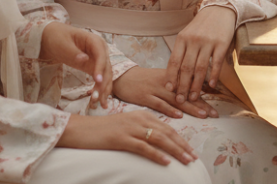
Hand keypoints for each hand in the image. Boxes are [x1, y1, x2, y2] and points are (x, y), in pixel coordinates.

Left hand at [41, 22, 111, 108]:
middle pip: (106, 68)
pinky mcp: (92, 68)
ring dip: (104, 90)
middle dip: (103, 84)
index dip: (100, 68)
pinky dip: (99, 90)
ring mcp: (97, 60)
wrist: (52, 38)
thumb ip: (73, 52)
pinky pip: (99, 80)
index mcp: (95, 41)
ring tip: (99, 104)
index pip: (101, 55)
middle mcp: (100, 51)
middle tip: (96, 99)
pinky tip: (96, 101)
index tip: (98, 81)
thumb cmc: (57, 37)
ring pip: (105, 76)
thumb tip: (84, 59)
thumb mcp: (62, 44)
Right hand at [57, 111, 196, 165]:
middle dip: (183, 146)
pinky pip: (143, 147)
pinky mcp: (121, 138)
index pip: (168, 127)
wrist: (82, 129)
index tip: (192, 150)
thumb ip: (144, 130)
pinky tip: (166, 162)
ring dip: (175, 151)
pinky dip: (156, 155)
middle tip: (194, 157)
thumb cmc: (104, 130)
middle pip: (167, 133)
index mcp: (143, 114)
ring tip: (186, 160)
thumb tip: (160, 142)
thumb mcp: (128, 126)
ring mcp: (131, 128)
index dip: (182, 139)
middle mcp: (139, 119)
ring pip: (159, 139)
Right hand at [115, 66, 219, 119]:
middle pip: (186, 93)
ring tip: (202, 115)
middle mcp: (166, 82)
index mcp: (172, 77)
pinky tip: (178, 115)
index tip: (215, 107)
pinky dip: (169, 109)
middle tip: (214, 114)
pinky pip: (158, 103)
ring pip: (176, 98)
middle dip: (201, 104)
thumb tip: (194, 92)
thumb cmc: (145, 79)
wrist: (123, 77)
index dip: (204, 97)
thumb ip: (177, 85)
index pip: (190, 87)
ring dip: (190, 107)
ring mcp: (155, 89)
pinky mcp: (144, 96)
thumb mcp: (163, 79)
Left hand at [164, 5, 235, 104]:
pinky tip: (211, 85)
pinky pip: (216, 63)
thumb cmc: (202, 25)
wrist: (220, 10)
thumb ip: (182, 51)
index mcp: (182, 38)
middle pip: (186, 67)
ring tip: (194, 97)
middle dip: (182, 86)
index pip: (174, 60)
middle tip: (180, 100)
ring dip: (196, 85)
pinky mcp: (222, 43)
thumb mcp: (187, 34)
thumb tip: (174, 73)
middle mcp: (194, 40)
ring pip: (200, 68)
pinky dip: (214, 75)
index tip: (169, 89)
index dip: (171, 76)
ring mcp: (208, 42)